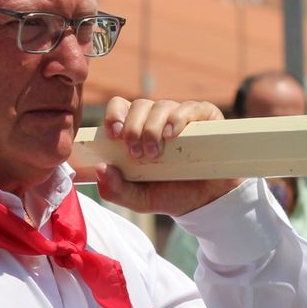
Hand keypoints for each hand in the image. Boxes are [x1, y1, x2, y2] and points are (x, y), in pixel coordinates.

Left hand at [92, 97, 239, 216]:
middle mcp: (158, 119)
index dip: (114, 115)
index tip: (114, 134)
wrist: (206, 202)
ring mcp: (181, 117)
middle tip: (137, 154)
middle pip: (139, 105)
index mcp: (138, 131)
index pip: (120, 107)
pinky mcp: (205, 117)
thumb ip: (115, 190)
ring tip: (155, 153)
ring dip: (153, 127)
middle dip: (133, 128)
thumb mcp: (138, 199)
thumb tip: (100, 169)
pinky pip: (190, 108)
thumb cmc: (170, 194)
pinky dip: (178, 118)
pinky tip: (172, 134)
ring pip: (161, 106)